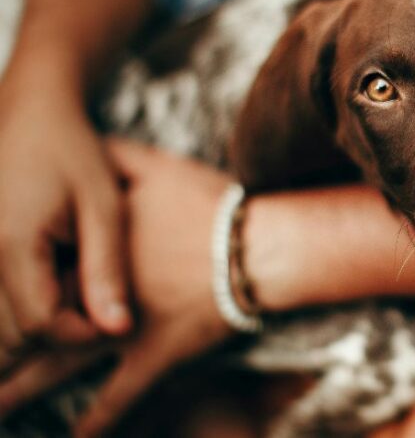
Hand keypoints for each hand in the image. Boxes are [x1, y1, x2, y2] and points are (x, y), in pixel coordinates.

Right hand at [0, 83, 129, 361]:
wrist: (30, 112)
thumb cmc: (72, 152)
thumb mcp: (104, 207)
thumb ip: (107, 269)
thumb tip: (116, 330)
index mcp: (11, 243)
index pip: (38, 325)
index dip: (80, 332)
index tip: (112, 316)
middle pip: (9, 335)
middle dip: (54, 328)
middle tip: (89, 295)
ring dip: (32, 318)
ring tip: (67, 281)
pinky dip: (14, 302)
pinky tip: (45, 275)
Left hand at [0, 140, 232, 435]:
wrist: (256, 246)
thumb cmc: (210, 205)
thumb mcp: (158, 165)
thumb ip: (115, 153)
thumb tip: (89, 139)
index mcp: (87, 251)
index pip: (26, 273)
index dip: (0, 292)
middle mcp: (91, 296)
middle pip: (24, 329)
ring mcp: (119, 332)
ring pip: (53, 371)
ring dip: (15, 394)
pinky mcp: (153, 356)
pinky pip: (116, 399)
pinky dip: (95, 426)